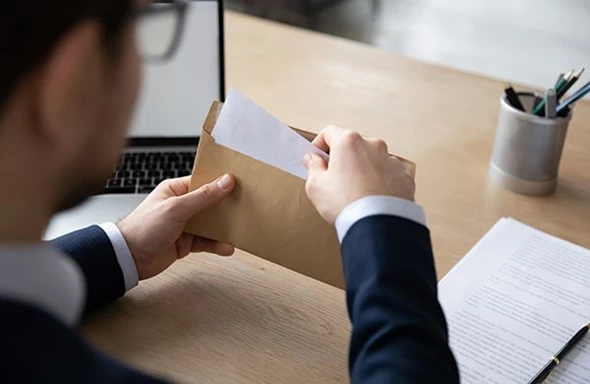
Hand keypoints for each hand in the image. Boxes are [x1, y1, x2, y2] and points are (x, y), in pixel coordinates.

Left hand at [117, 175, 235, 279]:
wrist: (128, 258)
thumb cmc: (143, 228)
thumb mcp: (176, 208)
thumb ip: (203, 196)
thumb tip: (225, 182)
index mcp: (176, 189)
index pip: (203, 182)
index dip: (220, 183)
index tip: (239, 183)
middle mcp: (181, 205)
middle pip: (211, 203)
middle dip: (226, 207)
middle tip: (245, 206)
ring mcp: (185, 224)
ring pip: (211, 224)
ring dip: (224, 228)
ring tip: (238, 229)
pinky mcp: (186, 242)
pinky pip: (207, 241)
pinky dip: (217, 244)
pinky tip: (227, 247)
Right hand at [303, 125, 414, 224]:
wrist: (378, 226)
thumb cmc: (346, 204)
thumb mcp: (316, 186)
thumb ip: (313, 167)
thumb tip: (314, 159)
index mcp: (349, 142)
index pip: (329, 132)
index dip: (318, 145)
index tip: (316, 159)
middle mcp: (373, 145)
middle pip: (352, 145)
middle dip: (342, 158)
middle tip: (334, 179)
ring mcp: (391, 160)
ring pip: (371, 159)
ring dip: (362, 169)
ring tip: (355, 192)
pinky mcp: (404, 176)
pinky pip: (387, 174)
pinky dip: (379, 182)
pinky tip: (372, 198)